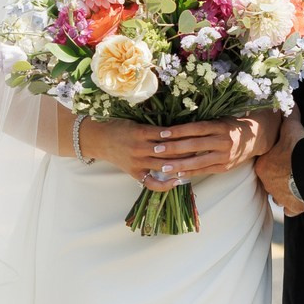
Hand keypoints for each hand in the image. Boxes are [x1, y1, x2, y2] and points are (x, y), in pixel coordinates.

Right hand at [82, 118, 264, 187]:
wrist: (97, 139)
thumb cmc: (118, 125)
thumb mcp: (135, 119)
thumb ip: (154, 121)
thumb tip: (178, 120)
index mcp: (140, 132)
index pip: (167, 134)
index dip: (184, 135)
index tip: (200, 133)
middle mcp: (139, 148)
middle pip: (169, 151)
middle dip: (187, 150)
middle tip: (205, 148)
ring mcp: (136, 162)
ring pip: (163, 166)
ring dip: (181, 165)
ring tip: (198, 162)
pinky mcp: (134, 173)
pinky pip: (151, 182)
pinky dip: (165, 184)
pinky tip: (178, 180)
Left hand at [255, 114, 303, 215]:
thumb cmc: (298, 149)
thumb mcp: (293, 128)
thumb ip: (290, 116)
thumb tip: (290, 101)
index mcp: (264, 166)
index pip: (264, 164)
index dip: (273, 160)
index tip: (282, 158)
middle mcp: (268, 183)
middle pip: (270, 180)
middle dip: (279, 176)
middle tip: (290, 170)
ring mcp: (280, 196)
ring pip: (278, 196)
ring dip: (285, 191)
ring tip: (296, 184)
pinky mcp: (293, 207)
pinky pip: (290, 209)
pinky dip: (294, 206)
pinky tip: (300, 198)